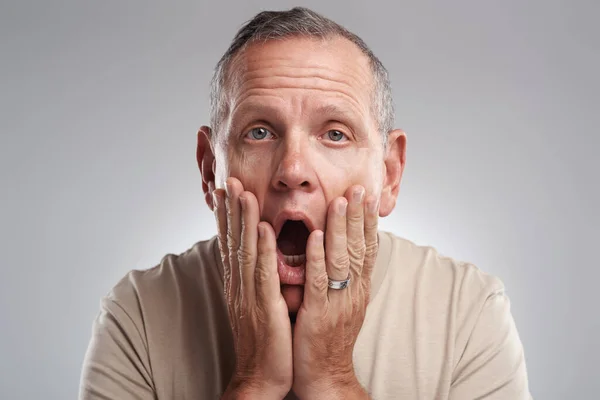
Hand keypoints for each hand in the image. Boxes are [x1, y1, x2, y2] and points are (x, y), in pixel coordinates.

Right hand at [214, 177, 292, 398]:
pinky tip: (261, 227)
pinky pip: (263, 273)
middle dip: (232, 209)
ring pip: (245, 250)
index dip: (227, 216)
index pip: (230, 243)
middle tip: (229, 180)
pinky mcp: (264, 306)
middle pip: (233, 241)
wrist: (260, 377)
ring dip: (244, 219)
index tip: (225, 191)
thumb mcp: (256, 306)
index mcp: (239, 285)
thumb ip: (256, 281)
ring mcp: (250, 295)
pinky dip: (261, 248)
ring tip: (242, 192)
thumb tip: (257, 259)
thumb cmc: (263, 342)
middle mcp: (239, 286)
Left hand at [292, 185, 377, 398]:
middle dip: (358, 216)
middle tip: (358, 188)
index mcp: (359, 288)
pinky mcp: (319, 314)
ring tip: (340, 201)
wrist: (326, 377)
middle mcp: (353, 292)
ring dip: (340, 228)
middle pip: (358, 248)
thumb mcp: (343, 304)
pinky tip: (316, 236)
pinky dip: (318, 257)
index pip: (367, 248)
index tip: (366, 195)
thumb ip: (343, 277)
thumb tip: (340, 250)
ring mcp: (338, 303)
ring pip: (341, 259)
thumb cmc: (329, 338)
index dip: (367, 221)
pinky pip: (320, 282)